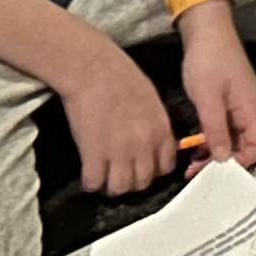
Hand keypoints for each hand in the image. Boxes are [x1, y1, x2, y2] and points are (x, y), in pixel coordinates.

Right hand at [59, 41, 179, 196]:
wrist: (93, 68)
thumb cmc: (120, 75)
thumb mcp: (151, 99)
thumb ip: (154, 124)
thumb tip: (152, 140)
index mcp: (160, 129)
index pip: (166, 167)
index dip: (153, 170)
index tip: (142, 168)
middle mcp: (144, 144)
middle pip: (143, 182)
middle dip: (132, 181)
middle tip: (120, 174)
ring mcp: (119, 151)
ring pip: (120, 188)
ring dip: (111, 185)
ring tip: (104, 176)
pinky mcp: (93, 153)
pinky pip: (94, 182)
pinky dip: (90, 181)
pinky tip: (88, 172)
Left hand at [177, 4, 255, 171]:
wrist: (206, 30)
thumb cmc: (209, 60)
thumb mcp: (208, 98)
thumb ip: (216, 129)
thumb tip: (223, 159)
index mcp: (252, 108)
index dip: (244, 161)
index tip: (218, 170)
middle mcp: (249, 110)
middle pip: (247, 145)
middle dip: (225, 162)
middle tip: (198, 173)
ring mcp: (239, 106)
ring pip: (234, 139)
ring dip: (216, 153)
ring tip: (192, 165)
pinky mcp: (227, 102)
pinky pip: (224, 129)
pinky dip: (212, 140)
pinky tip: (194, 147)